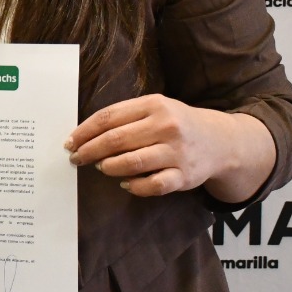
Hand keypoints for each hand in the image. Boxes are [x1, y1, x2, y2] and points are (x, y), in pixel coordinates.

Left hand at [65, 94, 274, 202]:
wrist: (220, 141)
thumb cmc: (177, 124)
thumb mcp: (155, 108)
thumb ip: (124, 116)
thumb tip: (84, 133)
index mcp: (155, 105)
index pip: (109, 117)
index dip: (84, 131)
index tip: (70, 142)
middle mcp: (166, 126)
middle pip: (115, 140)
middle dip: (89, 151)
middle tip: (76, 158)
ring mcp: (176, 152)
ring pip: (131, 163)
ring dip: (108, 167)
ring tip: (100, 167)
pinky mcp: (184, 176)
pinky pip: (152, 185)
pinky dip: (133, 186)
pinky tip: (124, 183)